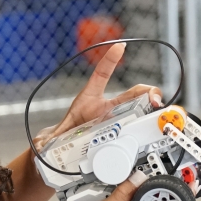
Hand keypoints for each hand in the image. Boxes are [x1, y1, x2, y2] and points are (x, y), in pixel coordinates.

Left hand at [35, 43, 161, 148]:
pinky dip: (150, 122)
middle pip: (132, 95)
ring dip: (151, 105)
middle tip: (154, 96)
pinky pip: (139, 126)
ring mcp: (117, 121)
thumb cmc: (66, 136)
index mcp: (92, 101)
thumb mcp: (58, 135)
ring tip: (158, 105)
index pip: (101, 75)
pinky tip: (158, 122)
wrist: (70, 154)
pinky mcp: (123, 133)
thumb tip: (43, 145)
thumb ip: (50, 139)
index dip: (110, 59)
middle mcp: (108, 109)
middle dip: (147, 92)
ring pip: (139, 109)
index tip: (120, 46)